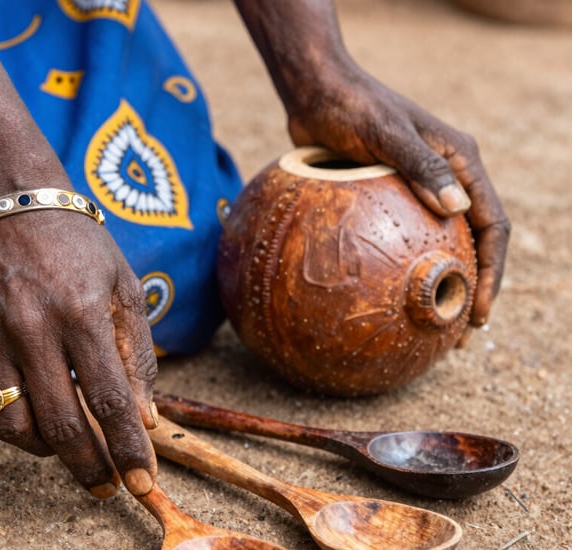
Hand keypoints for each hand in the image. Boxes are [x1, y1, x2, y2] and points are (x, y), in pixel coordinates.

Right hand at [0, 209, 157, 496]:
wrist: (10, 202)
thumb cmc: (78, 244)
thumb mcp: (123, 286)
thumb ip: (137, 353)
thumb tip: (144, 416)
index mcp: (80, 311)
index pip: (109, 399)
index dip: (128, 447)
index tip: (141, 481)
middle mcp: (30, 326)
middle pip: (60, 424)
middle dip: (89, 467)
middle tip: (104, 485)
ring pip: (13, 426)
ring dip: (46, 450)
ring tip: (69, 444)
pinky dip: (4, 431)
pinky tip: (29, 424)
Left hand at [233, 0, 508, 326]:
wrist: (316, 91)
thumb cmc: (350, 106)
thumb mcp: (384, 133)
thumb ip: (420, 165)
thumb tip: (458, 206)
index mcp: (459, 161)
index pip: (491, 223)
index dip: (492, 269)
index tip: (480, 310)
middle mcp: (445, 176)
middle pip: (472, 239)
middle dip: (471, 285)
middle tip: (459, 332)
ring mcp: (416, 186)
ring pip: (438, 242)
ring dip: (439, 279)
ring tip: (427, 321)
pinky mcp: (387, 194)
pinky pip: (403, 235)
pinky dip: (403, 265)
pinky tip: (386, 292)